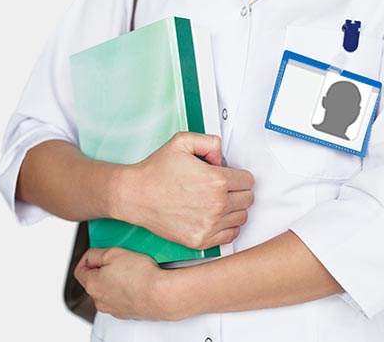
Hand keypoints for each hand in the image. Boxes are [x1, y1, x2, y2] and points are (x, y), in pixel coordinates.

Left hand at [74, 247, 173, 320]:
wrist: (162, 294)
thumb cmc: (140, 276)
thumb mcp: (113, 252)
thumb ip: (95, 254)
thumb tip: (91, 257)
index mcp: (92, 286)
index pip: (79, 271)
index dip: (87, 258)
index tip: (96, 253)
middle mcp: (100, 301)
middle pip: (95, 280)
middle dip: (104, 268)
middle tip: (119, 258)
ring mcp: (115, 309)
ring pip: (110, 290)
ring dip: (117, 279)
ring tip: (132, 268)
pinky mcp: (129, 312)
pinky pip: (124, 297)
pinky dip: (129, 289)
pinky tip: (140, 280)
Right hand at [119, 132, 254, 250]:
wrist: (134, 195)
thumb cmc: (155, 171)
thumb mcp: (182, 142)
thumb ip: (209, 142)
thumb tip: (221, 156)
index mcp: (216, 180)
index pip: (248, 180)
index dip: (238, 175)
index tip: (228, 176)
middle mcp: (216, 204)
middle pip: (248, 199)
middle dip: (237, 191)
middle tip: (221, 188)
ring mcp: (209, 225)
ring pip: (242, 217)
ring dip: (233, 209)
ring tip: (216, 202)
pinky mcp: (201, 240)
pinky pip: (230, 235)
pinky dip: (226, 227)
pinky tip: (214, 217)